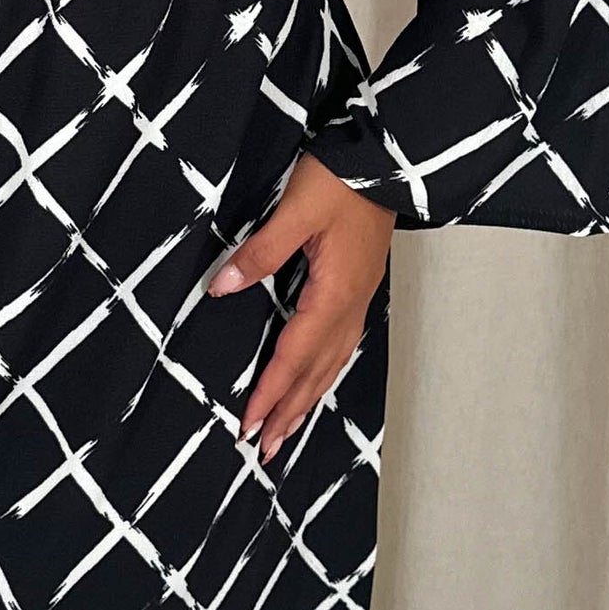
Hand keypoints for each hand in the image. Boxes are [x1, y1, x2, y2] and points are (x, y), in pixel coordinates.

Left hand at [207, 151, 396, 457]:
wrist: (387, 159)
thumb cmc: (342, 180)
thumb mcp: (296, 210)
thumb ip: (260, 252)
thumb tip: (221, 287)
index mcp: (334, 294)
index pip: (294, 355)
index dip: (270, 393)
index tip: (248, 425)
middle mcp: (350, 306)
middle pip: (316, 372)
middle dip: (289, 412)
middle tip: (265, 450)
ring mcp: (359, 299)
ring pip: (331, 363)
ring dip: (307, 399)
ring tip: (286, 430)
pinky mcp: (360, 288)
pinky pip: (341, 346)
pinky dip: (324, 373)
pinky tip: (316, 380)